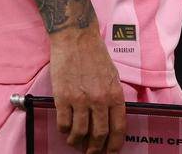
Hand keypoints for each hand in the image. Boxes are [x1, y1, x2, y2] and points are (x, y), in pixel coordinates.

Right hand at [49, 25, 125, 152]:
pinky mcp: (62, 97)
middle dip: (95, 149)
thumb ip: (112, 98)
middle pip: (99, 135)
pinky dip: (63, 130)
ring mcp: (80, 99)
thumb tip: (109, 120)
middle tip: (91, 153)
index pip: (118, 128)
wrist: (76, 39)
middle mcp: (99, 99)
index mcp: (115, 94)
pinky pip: (63, 123)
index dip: (114, 145)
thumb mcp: (112, 76)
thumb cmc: (95, 56)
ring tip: (75, 142)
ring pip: (79, 133)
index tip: (110, 152)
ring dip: (76, 142)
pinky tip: (64, 128)